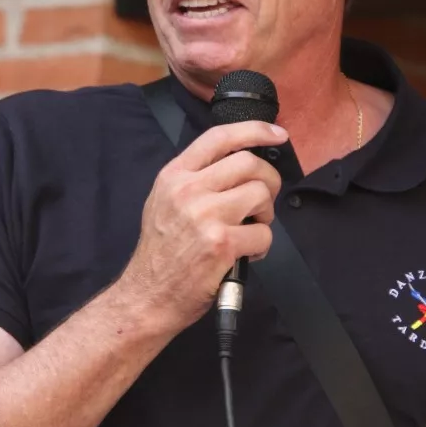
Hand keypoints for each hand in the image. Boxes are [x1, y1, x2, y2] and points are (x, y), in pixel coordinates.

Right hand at [116, 119, 287, 332]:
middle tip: (263, 201)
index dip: (256, 131)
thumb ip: (194, 179)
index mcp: (174, 175)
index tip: (277, 134)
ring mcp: (205, 216)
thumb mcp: (164, 201)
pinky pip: (263, 233)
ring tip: (252, 229)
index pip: (220, 137)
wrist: (147, 295)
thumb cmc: (160, 253)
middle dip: (268, 180)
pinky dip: (262, 245)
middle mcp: (188, 190)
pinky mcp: (221, 244)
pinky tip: (247, 253)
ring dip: (266, 214)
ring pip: (260, 194)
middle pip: (249, 163)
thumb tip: (238, 165)